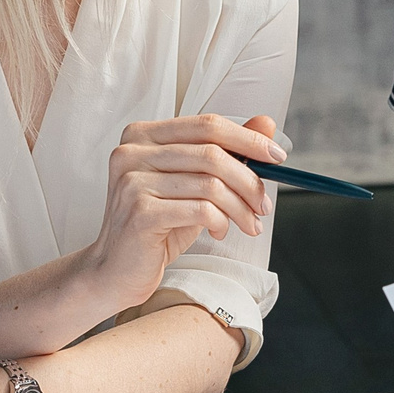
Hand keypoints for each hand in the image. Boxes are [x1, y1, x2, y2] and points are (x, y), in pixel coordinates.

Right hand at [78, 114, 280, 312]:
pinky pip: (200, 210)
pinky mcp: (140, 211)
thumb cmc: (158, 225)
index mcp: (143, 134)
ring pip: (210, 184)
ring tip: (248, 224)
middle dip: (249, 180)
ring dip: (240, 208)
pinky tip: (220, 231)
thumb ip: (225, 152)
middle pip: (212, 153)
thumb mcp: (194, 184)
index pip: (207, 124)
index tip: (277, 158)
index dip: (248, 138)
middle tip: (264, 205)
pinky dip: (221, 222)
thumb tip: (266, 122)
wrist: (116, 270)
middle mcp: (132, 151)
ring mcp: (132, 180)